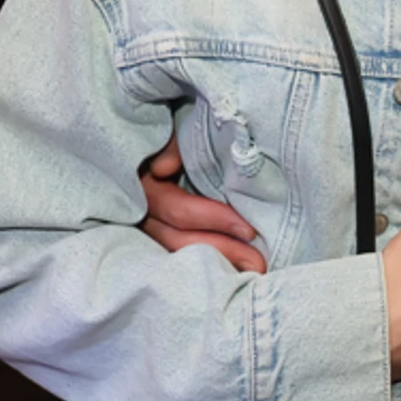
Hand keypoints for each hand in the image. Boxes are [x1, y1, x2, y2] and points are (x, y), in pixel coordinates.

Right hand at [139, 134, 265, 273]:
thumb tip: (164, 168)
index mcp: (143, 185)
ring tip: (251, 271)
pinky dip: (209, 261)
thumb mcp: (171, 129)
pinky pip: (183, 253)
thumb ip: (172, 145)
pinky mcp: (160, 233)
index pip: (178, 210)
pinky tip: (233, 271)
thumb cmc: (169, 128)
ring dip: (218, 262)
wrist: (155, 130)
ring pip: (180, 252)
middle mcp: (141, 212)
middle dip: (222, 251)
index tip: (248, 229)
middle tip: (259, 262)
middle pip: (179, 240)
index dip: (213, 219)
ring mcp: (149, 226)